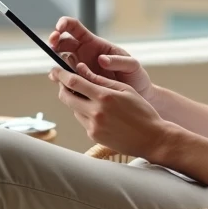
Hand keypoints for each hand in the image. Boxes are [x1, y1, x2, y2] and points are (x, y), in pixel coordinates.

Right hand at [47, 17, 154, 101]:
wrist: (137, 96)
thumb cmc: (135, 76)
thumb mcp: (132, 66)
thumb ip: (118, 61)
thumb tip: (101, 59)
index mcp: (95, 43)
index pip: (75, 28)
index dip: (64, 24)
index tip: (59, 27)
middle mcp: (84, 53)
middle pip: (62, 42)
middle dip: (55, 41)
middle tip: (53, 45)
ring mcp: (80, 68)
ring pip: (61, 61)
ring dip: (56, 62)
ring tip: (57, 68)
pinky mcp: (80, 82)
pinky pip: (66, 78)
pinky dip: (60, 79)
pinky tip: (59, 81)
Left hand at [49, 62, 170, 158]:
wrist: (152, 139)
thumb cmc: (142, 112)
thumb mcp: (125, 90)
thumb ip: (102, 80)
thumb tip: (82, 70)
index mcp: (104, 97)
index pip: (74, 82)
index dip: (61, 74)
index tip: (54, 69)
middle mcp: (95, 112)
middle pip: (66, 97)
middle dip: (62, 88)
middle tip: (64, 82)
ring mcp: (93, 126)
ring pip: (74, 109)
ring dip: (76, 102)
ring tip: (91, 99)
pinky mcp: (93, 136)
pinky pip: (83, 121)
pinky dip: (86, 114)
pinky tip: (101, 114)